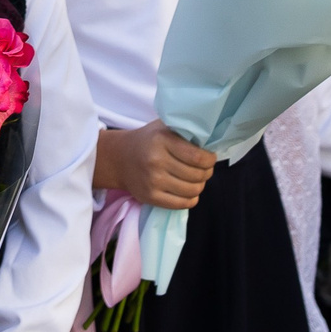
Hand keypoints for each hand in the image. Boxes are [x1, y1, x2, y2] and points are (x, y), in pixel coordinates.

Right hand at [93, 121, 215, 209]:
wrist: (119, 158)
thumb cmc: (147, 140)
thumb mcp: (163, 127)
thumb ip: (184, 130)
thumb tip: (211, 142)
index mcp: (161, 140)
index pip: (198, 157)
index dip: (210, 160)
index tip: (210, 158)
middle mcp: (156, 160)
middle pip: (197, 175)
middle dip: (206, 173)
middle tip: (204, 169)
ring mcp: (153, 181)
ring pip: (192, 190)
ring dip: (199, 186)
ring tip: (195, 179)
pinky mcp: (150, 197)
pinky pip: (182, 204)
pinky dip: (191, 199)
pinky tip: (188, 191)